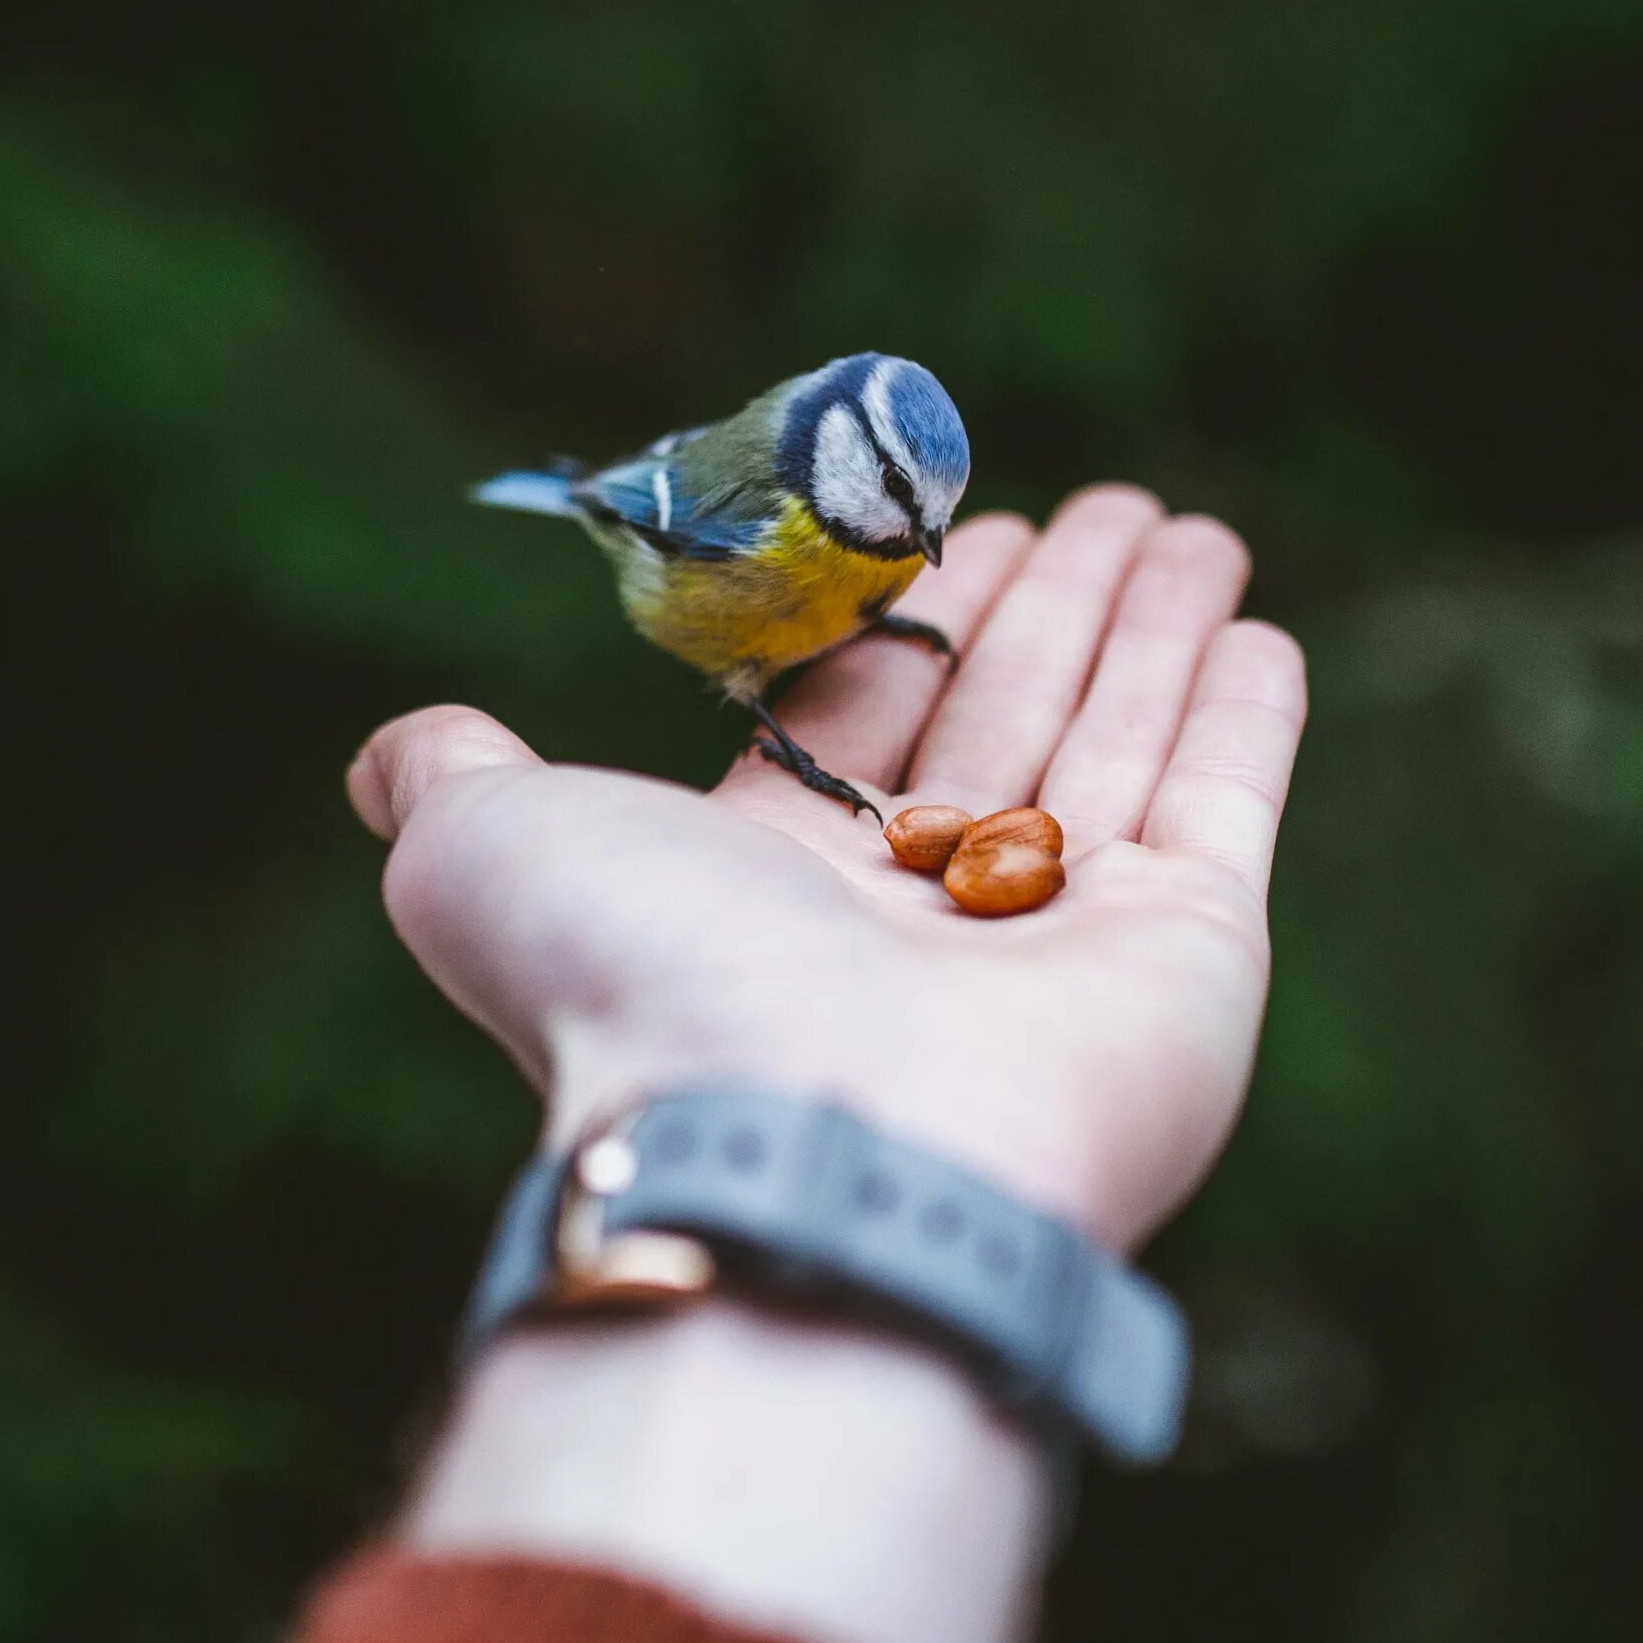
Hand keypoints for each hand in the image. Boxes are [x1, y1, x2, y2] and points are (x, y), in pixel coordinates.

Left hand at [347, 484, 1306, 1248]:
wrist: (802, 1137)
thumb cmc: (644, 982)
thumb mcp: (490, 851)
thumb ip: (454, 780)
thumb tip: (388, 753)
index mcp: (782, 884)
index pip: (872, 718)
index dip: (919, 618)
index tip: (964, 525)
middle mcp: (926, 918)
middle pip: (1007, 719)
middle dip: (1055, 608)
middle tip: (1108, 505)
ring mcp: (1068, 941)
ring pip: (1119, 746)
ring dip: (1156, 630)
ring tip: (1191, 526)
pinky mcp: (1189, 955)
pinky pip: (1220, 806)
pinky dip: (1242, 718)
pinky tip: (1254, 630)